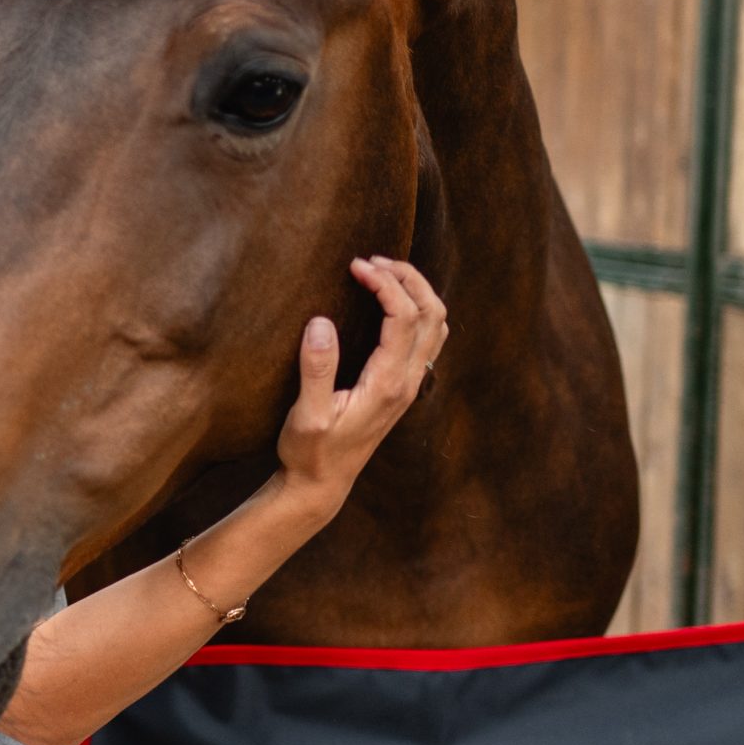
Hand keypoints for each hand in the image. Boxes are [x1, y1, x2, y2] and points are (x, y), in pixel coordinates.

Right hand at [271, 255, 447, 505]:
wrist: (321, 485)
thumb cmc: (310, 452)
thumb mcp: (307, 415)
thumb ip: (316, 368)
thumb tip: (320, 322)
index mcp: (387, 385)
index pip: (403, 317)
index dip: (384, 283)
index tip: (354, 265)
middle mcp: (407, 383)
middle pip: (432, 314)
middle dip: (408, 277)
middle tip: (372, 259)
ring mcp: (409, 386)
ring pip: (436, 325)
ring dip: (417, 291)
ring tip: (383, 271)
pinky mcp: (402, 387)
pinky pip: (428, 338)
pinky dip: (417, 309)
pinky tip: (390, 302)